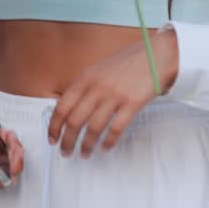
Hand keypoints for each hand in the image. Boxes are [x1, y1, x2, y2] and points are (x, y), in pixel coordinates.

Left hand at [47, 28, 179, 157]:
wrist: (156, 54)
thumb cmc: (128, 62)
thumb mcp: (99, 69)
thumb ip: (84, 87)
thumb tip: (70, 110)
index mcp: (85, 78)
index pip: (62, 106)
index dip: (54, 126)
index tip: (52, 138)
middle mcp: (97, 87)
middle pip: (75, 120)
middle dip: (67, 140)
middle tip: (65, 151)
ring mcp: (114, 95)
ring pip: (93, 128)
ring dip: (86, 145)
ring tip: (84, 153)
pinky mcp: (132, 103)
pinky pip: (116, 128)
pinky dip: (108, 141)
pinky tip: (105, 147)